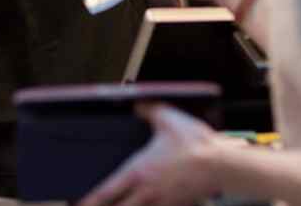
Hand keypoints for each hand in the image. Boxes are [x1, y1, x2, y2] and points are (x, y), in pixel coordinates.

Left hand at [79, 103, 221, 205]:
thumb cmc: (194, 143)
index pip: (106, 192)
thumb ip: (148, 110)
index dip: (89, 201)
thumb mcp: (167, 117)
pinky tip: (150, 205)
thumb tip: (137, 105)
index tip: (79, 204)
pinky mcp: (178, 205)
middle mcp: (147, 191)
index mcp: (138, 171)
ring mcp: (163, 202)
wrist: (221, 164)